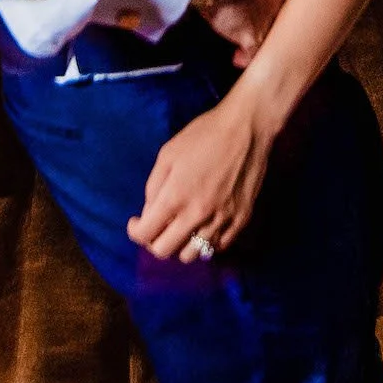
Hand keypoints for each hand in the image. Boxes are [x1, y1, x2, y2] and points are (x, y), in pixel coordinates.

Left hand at [127, 89, 277, 261]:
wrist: (247, 128)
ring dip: (181, 244)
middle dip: (154, 242)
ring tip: (182, 227)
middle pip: (166, 251)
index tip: (137, 222)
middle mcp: (197, 215)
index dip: (135, 231)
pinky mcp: (241, 219)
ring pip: (193, 254)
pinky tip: (204, 226)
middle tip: (157, 226)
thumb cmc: (203, 135)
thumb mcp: (167, 154)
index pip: (145, 235)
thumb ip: (154, 187)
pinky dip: (207, 242)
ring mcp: (221, 220)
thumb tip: (149, 213)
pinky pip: (218, 246)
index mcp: (174, 197)